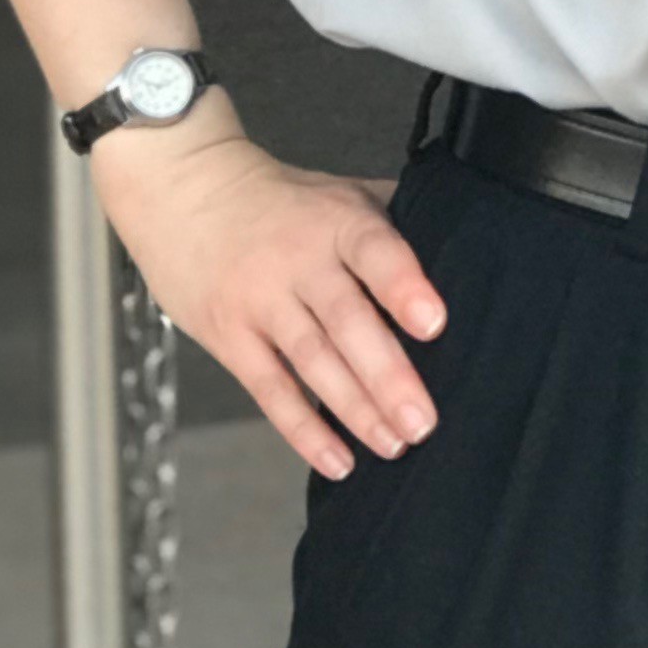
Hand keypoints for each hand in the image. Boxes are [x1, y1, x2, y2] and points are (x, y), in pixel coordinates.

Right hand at [95, 125, 444, 481]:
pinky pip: (271, 389)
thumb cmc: (280, 200)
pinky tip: (339, 459)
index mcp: (337, 221)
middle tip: (422, 421)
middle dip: (387, 375)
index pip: (374, 251)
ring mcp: (260, 301)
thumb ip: (394, 221)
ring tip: (394, 444)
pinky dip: (304, 429)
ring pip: (313, 362)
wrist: (183, 189)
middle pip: (346, 321)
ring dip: (355, 409)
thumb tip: (464, 250)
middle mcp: (298, 262)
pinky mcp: (229, 337)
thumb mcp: (341, 192)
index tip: (433, 324)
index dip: (403, 286)